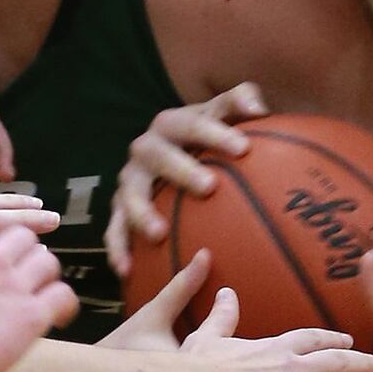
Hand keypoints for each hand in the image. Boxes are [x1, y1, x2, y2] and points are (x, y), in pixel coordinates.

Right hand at [0, 206, 77, 371]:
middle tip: (23, 265)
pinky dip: (63, 303)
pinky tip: (59, 315)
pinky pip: (62, 295)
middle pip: (20, 233)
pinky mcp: (30, 313)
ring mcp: (11, 283)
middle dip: (23, 247)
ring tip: (42, 286)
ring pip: (46, 258)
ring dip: (44, 270)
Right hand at [105, 82, 268, 277]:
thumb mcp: (222, 115)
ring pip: (129, 195)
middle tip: (209, 186)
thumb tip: (257, 107)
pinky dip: (117, 249)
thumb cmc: (207, 139)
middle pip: (157, 156)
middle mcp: (145, 150)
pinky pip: (114, 230)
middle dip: (181, 170)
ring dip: (141, 213)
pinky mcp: (119, 210)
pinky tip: (127, 270)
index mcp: (171, 124)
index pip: (192, 123)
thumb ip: (240, 101)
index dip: (215, 133)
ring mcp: (129, 181)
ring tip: (158, 233)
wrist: (173, 157)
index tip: (243, 148)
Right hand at [105, 251, 372, 371]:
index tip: (346, 341)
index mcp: (274, 347)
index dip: (330, 341)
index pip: (311, 340)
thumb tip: (226, 290)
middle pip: (339, 363)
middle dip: (366, 363)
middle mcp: (294, 367)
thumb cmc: (192, 367)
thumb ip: (221, 315)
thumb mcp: (207, 336)